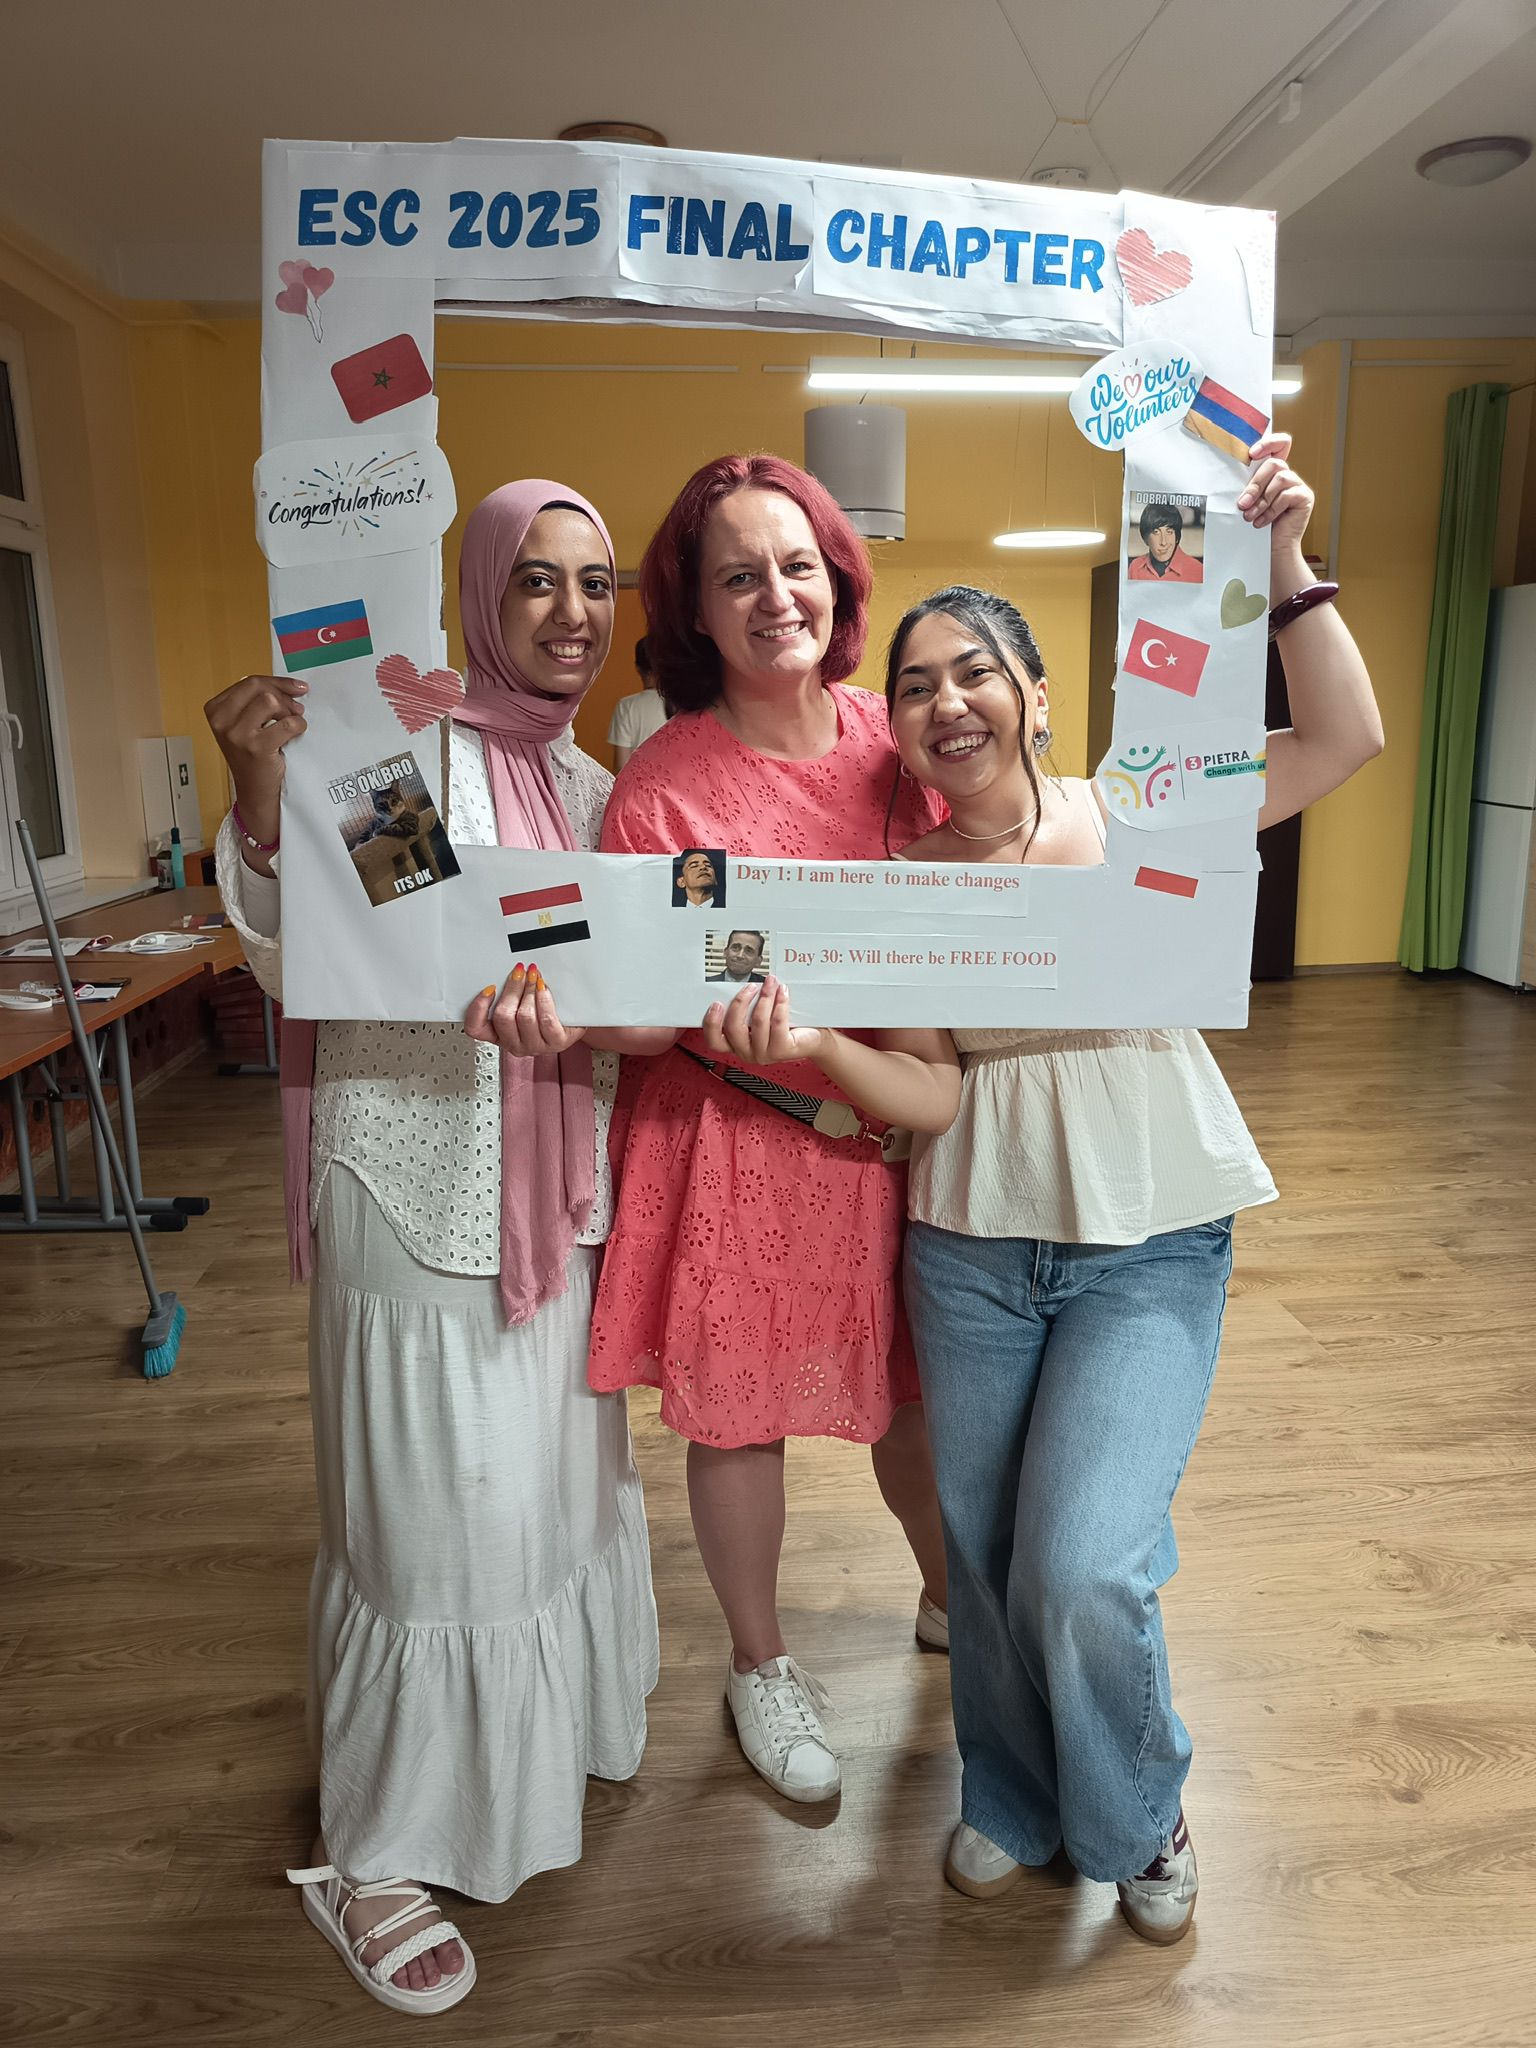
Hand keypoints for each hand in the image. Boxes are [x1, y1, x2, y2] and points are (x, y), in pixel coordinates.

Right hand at [203, 673, 308, 841]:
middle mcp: (221, 720)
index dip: (277, 683)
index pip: (249, 682)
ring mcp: (236, 734)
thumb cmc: (254, 755)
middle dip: (284, 695)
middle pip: (259, 687)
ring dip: (289, 711)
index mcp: (215, 709)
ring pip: (270, 701)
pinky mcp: (256, 747)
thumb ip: (258, 701)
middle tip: (297, 709)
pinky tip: (295, 734)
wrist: (255, 790)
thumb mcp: (246, 723)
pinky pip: (286, 723)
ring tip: (292, 723)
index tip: (297, 687)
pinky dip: (298, 726)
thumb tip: (292, 686)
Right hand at [465, 964, 587, 1056]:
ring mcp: (535, 1045)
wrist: (572, 1021)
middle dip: (512, 989)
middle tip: (518, 973)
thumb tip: (505, 973)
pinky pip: (546, 1019)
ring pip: (525, 1016)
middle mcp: (514, 1043)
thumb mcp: (518, 1002)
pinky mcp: (555, 1042)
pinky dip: (544, 999)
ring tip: (533, 976)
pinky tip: (543, 988)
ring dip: (529, 990)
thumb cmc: (542, 1011)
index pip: (475, 1028)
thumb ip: (506, 992)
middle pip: (503, 1017)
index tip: (489, 988)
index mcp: (498, 1034)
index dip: (478, 1008)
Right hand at [701, 975, 826, 1065]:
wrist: (813, 1036)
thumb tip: (742, 986)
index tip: (716, 1003)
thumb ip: (747, 1008)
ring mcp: (764, 1054)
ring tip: (771, 983)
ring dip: (764, 997)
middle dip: (740, 1002)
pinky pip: (777, 1023)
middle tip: (750, 987)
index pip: (715, 1041)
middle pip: (733, 1028)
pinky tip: (782, 993)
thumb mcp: (759, 1016)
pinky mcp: (782, 1050)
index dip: (711, 1023)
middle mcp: (748, 1052)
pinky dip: (780, 1004)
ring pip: (757, 1022)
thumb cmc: (785, 1025)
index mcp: (737, 1044)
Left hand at [1238, 432, 1313, 560]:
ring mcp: (1299, 485)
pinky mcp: (1305, 497)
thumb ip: (1248, 486)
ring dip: (1261, 499)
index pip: (1280, 444)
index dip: (1269, 442)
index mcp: (1274, 472)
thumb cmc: (1257, 525)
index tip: (1252, 453)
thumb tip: (1232, 475)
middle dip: (1255, 484)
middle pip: (1274, 463)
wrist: (1271, 550)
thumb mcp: (1250, 501)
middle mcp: (1288, 476)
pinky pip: (1286, 495)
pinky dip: (1271, 509)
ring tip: (1250, 516)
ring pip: (1280, 478)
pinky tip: (1262, 522)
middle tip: (1242, 504)